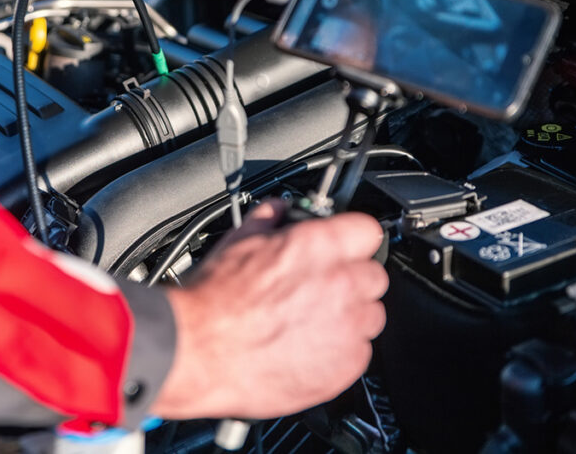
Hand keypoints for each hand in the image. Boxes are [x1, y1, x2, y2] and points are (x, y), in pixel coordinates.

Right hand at [151, 200, 388, 419]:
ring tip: (313, 322)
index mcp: (319, 246)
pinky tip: (309, 347)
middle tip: (321, 289)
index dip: (352, 240)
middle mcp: (342, 283)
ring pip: (371, 315)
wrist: (201, 351)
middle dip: (351, 280)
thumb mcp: (238, 241)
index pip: (367, 231)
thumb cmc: (215, 302)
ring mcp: (348, 327)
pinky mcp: (346, 365)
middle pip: (374, 276)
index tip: (344, 248)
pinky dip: (341, 351)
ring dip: (350, 316)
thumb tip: (277, 211)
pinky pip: (360, 352)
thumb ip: (269, 220)